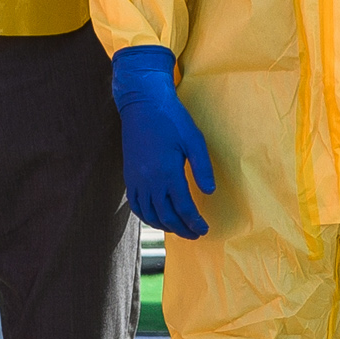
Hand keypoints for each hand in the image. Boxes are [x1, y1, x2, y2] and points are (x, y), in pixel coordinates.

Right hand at [111, 46, 216, 239]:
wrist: (142, 104)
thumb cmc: (171, 118)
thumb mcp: (193, 139)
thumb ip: (202, 167)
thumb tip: (210, 192)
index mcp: (167, 172)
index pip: (183, 207)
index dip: (194, 222)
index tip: (204, 229)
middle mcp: (149, 181)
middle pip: (166, 216)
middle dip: (182, 229)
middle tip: (195, 234)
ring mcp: (136, 179)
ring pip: (149, 214)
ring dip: (165, 226)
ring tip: (179, 230)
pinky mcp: (129, 176)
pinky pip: (136, 204)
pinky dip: (146, 216)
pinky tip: (156, 218)